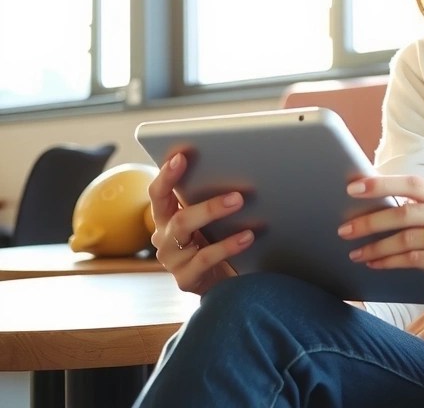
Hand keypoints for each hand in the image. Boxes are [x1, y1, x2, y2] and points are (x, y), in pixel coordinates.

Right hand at [149, 153, 253, 295]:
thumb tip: (237, 167)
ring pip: (185, 231)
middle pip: (176, 216)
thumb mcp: (210, 220)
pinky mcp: (185, 279)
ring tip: (240, 203)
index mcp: (166, 218)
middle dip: (204, 201)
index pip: (159, 194)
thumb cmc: (215, 242)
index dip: (167, 175)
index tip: (180, 156)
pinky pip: (205, 258)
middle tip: (236, 194)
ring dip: (213, 214)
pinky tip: (247, 237)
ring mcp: (172, 260)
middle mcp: (164, 238)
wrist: (221, 283)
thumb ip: (209, 199)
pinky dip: (228, 246)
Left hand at [340, 176, 423, 317]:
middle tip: (344, 227)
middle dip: (370, 219)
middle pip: (406, 209)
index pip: (415, 183)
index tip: (353, 186)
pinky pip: (415, 260)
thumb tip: (386, 209)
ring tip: (355, 252)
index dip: (382, 183)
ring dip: (376, 246)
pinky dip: (390, 263)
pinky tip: (375, 265)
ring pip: (407, 237)